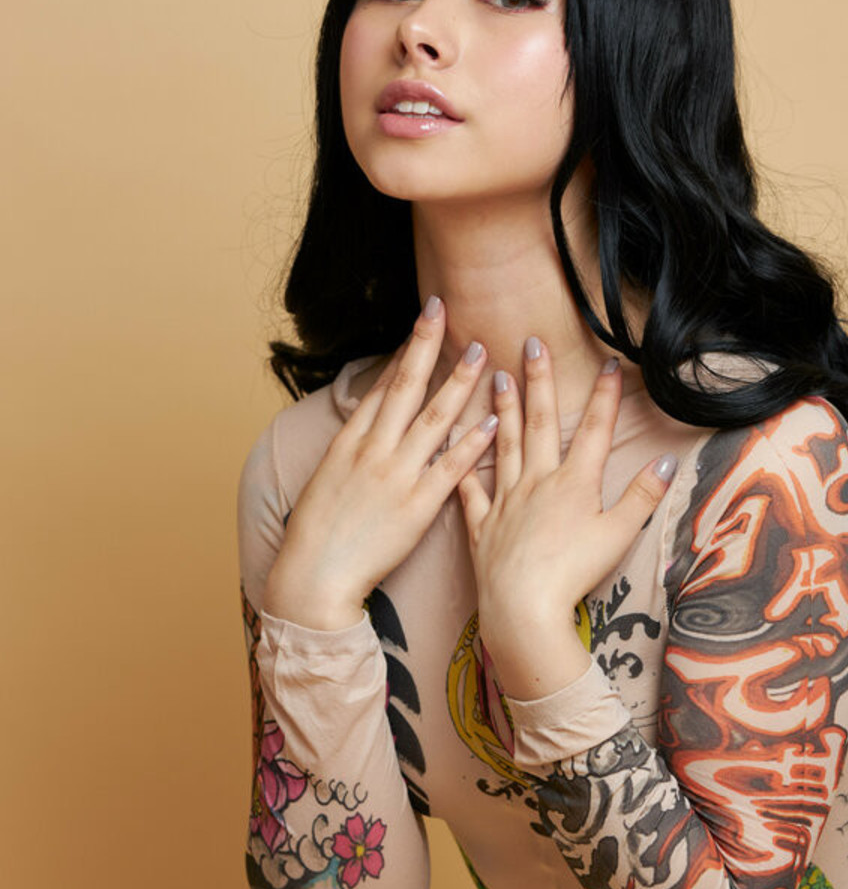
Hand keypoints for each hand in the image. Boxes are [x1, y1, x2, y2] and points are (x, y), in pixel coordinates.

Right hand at [262, 297, 497, 629]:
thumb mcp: (326, 476)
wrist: (314, 575)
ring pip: (434, 419)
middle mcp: (374, 451)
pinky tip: (492, 421)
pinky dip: (472, 443)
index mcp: (350, 442)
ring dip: (459, 383)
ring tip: (482, 354)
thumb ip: (353, 446)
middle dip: (428, 346)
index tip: (425, 321)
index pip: (383, 386)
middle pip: (407, 388)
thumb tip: (372, 419)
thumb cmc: (318, 532)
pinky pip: (450, 468)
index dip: (406, 351)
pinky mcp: (417, 508)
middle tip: (448, 313)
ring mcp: (396, 476)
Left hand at [457, 338, 676, 697]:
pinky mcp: (482, 525)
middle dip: (540, 381)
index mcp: (575, 483)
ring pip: (504, 445)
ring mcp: (506, 501)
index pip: (596, 431)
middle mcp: (538, 482)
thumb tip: (667, 461)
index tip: (609, 364)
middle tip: (530, 343)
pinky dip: (463, 462)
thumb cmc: (574, 574)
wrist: (523, 608)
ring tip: (496, 377)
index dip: (606, 397)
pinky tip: (455, 440)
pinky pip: (470, 487)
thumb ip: (643, 497)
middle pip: (542, 423)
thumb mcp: (619, 535)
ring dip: (503, 409)